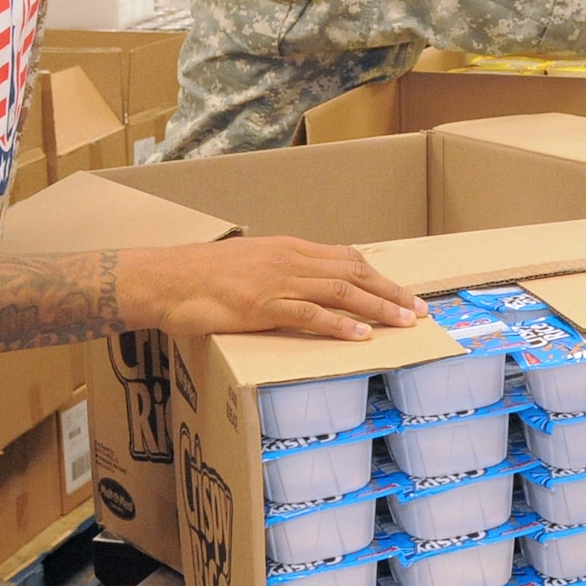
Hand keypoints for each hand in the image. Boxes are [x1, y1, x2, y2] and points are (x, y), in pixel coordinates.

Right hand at [147, 235, 427, 341]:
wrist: (166, 279)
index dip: (379, 277)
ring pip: (340, 291)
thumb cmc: (201, 277)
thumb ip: (278, 273)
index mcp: (289, 248)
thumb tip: (302, 288)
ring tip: (403, 323)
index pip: (347, 258)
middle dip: (391, 292)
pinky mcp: (263, 305)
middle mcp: (290, 259)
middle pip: (354, 272)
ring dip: (377, 308)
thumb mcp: (249, 265)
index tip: (403, 292)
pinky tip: (360, 337)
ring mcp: (278, 281)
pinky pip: (309, 314)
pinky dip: (338, 325)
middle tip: (419, 310)